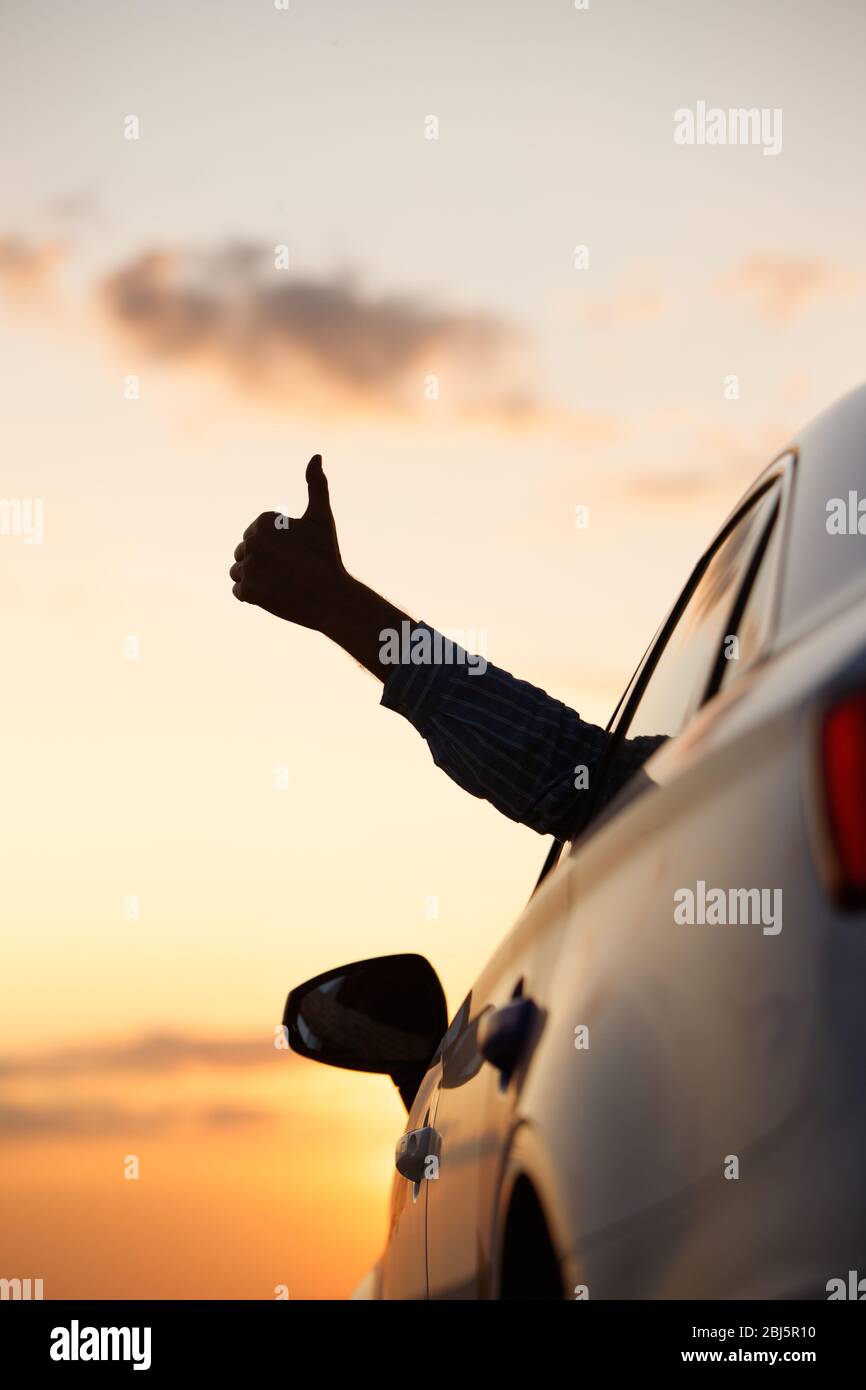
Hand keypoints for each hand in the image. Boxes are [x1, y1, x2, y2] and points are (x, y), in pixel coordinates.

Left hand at [230, 455, 348, 631]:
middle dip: (263, 562)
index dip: (275, 546)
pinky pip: (239, 592)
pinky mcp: (247, 591)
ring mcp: (247, 567)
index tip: (294, 554)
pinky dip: (254, 596)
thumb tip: (316, 456)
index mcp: (263, 521)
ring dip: (256, 579)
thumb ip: (315, 485)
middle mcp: (251, 541)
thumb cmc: (326, 556)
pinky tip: (274, 595)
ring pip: (239, 571)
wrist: (332, 597)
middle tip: (289, 570)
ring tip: (280, 583)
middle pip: (244, 552)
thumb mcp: (321, 518)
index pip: (254, 534)